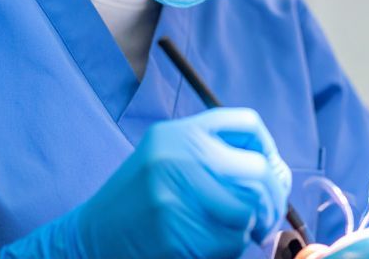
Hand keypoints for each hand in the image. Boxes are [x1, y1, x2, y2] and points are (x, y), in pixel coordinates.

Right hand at [0, 108, 291, 258]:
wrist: (91, 235)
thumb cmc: (140, 196)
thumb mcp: (169, 156)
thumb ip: (214, 154)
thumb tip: (277, 173)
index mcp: (179, 132)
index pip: (246, 123)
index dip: (268, 147)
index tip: (271, 170)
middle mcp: (177, 156)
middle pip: (256, 169)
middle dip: (273, 197)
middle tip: (270, 215)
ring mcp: (174, 195)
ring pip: (246, 211)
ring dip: (249, 227)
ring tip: (234, 231)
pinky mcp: (173, 233)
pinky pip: (228, 243)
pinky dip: (231, 248)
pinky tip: (212, 245)